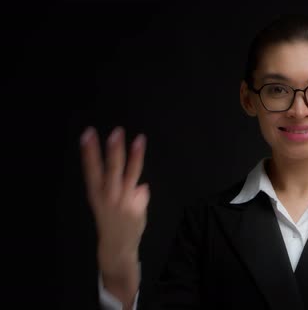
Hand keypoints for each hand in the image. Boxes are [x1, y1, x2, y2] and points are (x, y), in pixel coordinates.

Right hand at [80, 126, 148, 275]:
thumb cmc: (113, 225)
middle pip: (111, 170)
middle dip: (114, 150)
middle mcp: (108, 197)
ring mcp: (122, 203)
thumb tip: (142, 186)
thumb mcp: (110, 205)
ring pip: (129, 176)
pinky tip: (141, 189)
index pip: (92, 169)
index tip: (88, 134)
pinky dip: (141, 192)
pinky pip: (142, 193)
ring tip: (139, 140)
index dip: (90, 152)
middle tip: (116, 132)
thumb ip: (125, 193)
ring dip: (134, 157)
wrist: (116, 251)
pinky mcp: (134, 209)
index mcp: (97, 194)